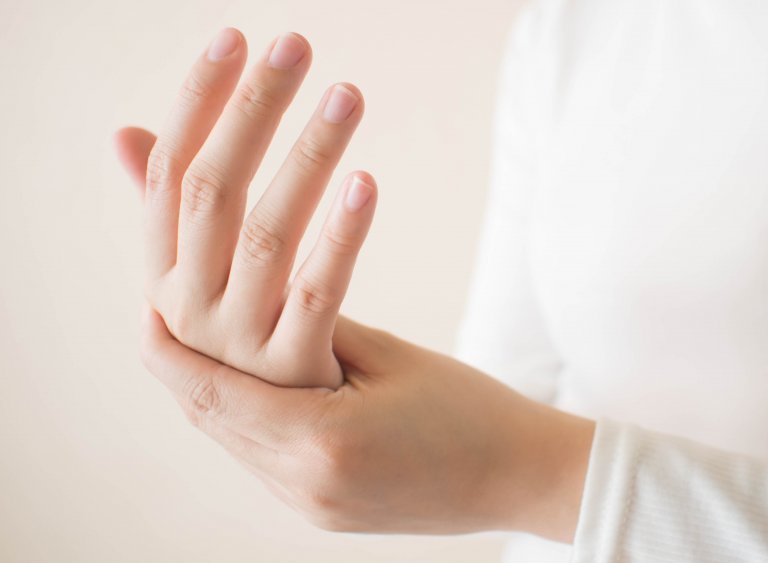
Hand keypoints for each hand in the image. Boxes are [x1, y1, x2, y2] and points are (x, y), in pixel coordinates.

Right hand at [114, 28, 372, 387]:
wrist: (357, 465)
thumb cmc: (297, 364)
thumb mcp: (229, 295)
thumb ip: (184, 223)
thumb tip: (127, 135)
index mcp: (170, 292)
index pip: (168, 181)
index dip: (196, 106)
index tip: (234, 38)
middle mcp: (190, 325)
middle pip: (210, 196)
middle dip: (250, 112)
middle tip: (295, 43)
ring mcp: (242, 361)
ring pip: (265, 236)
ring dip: (305, 155)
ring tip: (347, 94)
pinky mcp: (302, 388)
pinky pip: (317, 297)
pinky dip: (340, 234)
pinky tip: (365, 179)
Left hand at [138, 304, 595, 541]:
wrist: (526, 478)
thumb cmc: (474, 411)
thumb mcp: (392, 358)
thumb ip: (318, 331)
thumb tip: (265, 294)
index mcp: (322, 440)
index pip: (213, 391)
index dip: (169, 348)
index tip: (143, 303)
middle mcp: (305, 484)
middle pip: (212, 419)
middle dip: (180, 366)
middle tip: (157, 313)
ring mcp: (313, 507)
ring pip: (233, 442)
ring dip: (211, 393)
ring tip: (196, 345)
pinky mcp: (325, 512)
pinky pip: (263, 460)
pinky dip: (247, 418)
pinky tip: (253, 387)